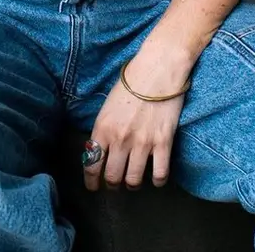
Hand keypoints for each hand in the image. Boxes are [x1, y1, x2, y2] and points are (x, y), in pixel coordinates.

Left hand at [83, 50, 189, 191]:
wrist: (158, 68)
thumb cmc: (131, 81)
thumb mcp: (108, 105)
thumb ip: (104, 129)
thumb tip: (101, 149)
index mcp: (103, 128)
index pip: (91, 164)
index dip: (91, 180)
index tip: (93, 186)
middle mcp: (120, 139)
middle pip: (112, 178)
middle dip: (112, 184)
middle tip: (115, 182)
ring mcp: (142, 143)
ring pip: (133, 181)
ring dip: (132, 184)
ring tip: (134, 181)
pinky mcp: (163, 143)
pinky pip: (159, 174)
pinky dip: (157, 181)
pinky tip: (156, 178)